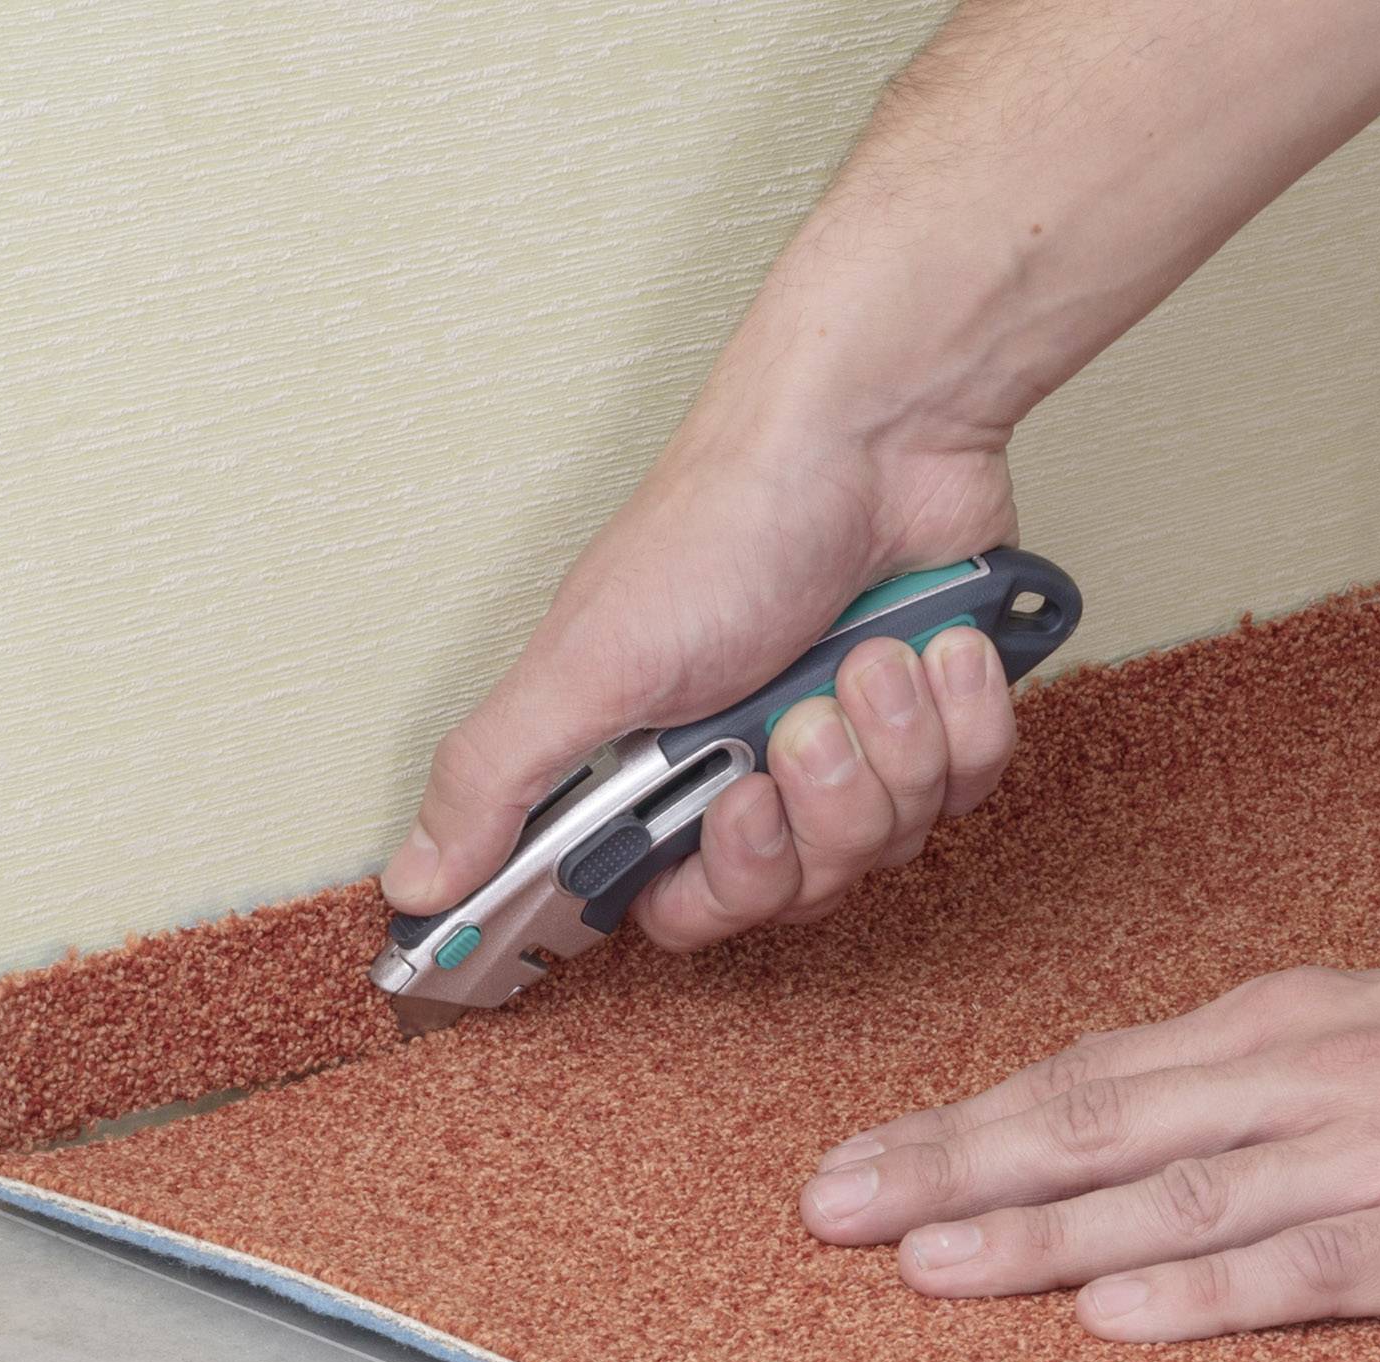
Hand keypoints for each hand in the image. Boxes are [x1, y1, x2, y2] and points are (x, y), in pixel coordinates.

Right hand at [382, 403, 1024, 951]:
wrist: (877, 432)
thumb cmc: (726, 525)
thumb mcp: (586, 664)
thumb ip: (493, 781)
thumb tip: (412, 880)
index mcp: (658, 772)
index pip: (682, 909)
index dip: (713, 892)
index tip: (727, 819)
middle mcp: (752, 770)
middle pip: (795, 890)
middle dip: (811, 809)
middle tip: (796, 723)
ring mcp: (852, 747)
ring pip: (889, 841)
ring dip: (885, 744)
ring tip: (862, 659)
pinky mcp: (937, 719)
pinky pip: (967, 786)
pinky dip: (955, 714)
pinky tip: (930, 646)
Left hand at [799, 959, 1379, 1340]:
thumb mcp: (1371, 1027)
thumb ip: (1239, 1068)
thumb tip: (1109, 1093)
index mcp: (1280, 1019)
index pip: (1085, 1074)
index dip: (961, 1119)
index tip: (860, 1157)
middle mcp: (1307, 1069)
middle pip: (1095, 1122)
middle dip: (952, 1165)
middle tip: (835, 1206)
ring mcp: (1376, 1147)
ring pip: (1176, 1193)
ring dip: (1040, 1232)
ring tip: (929, 1265)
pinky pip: (1306, 1262)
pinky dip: (1203, 1289)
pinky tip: (1115, 1314)